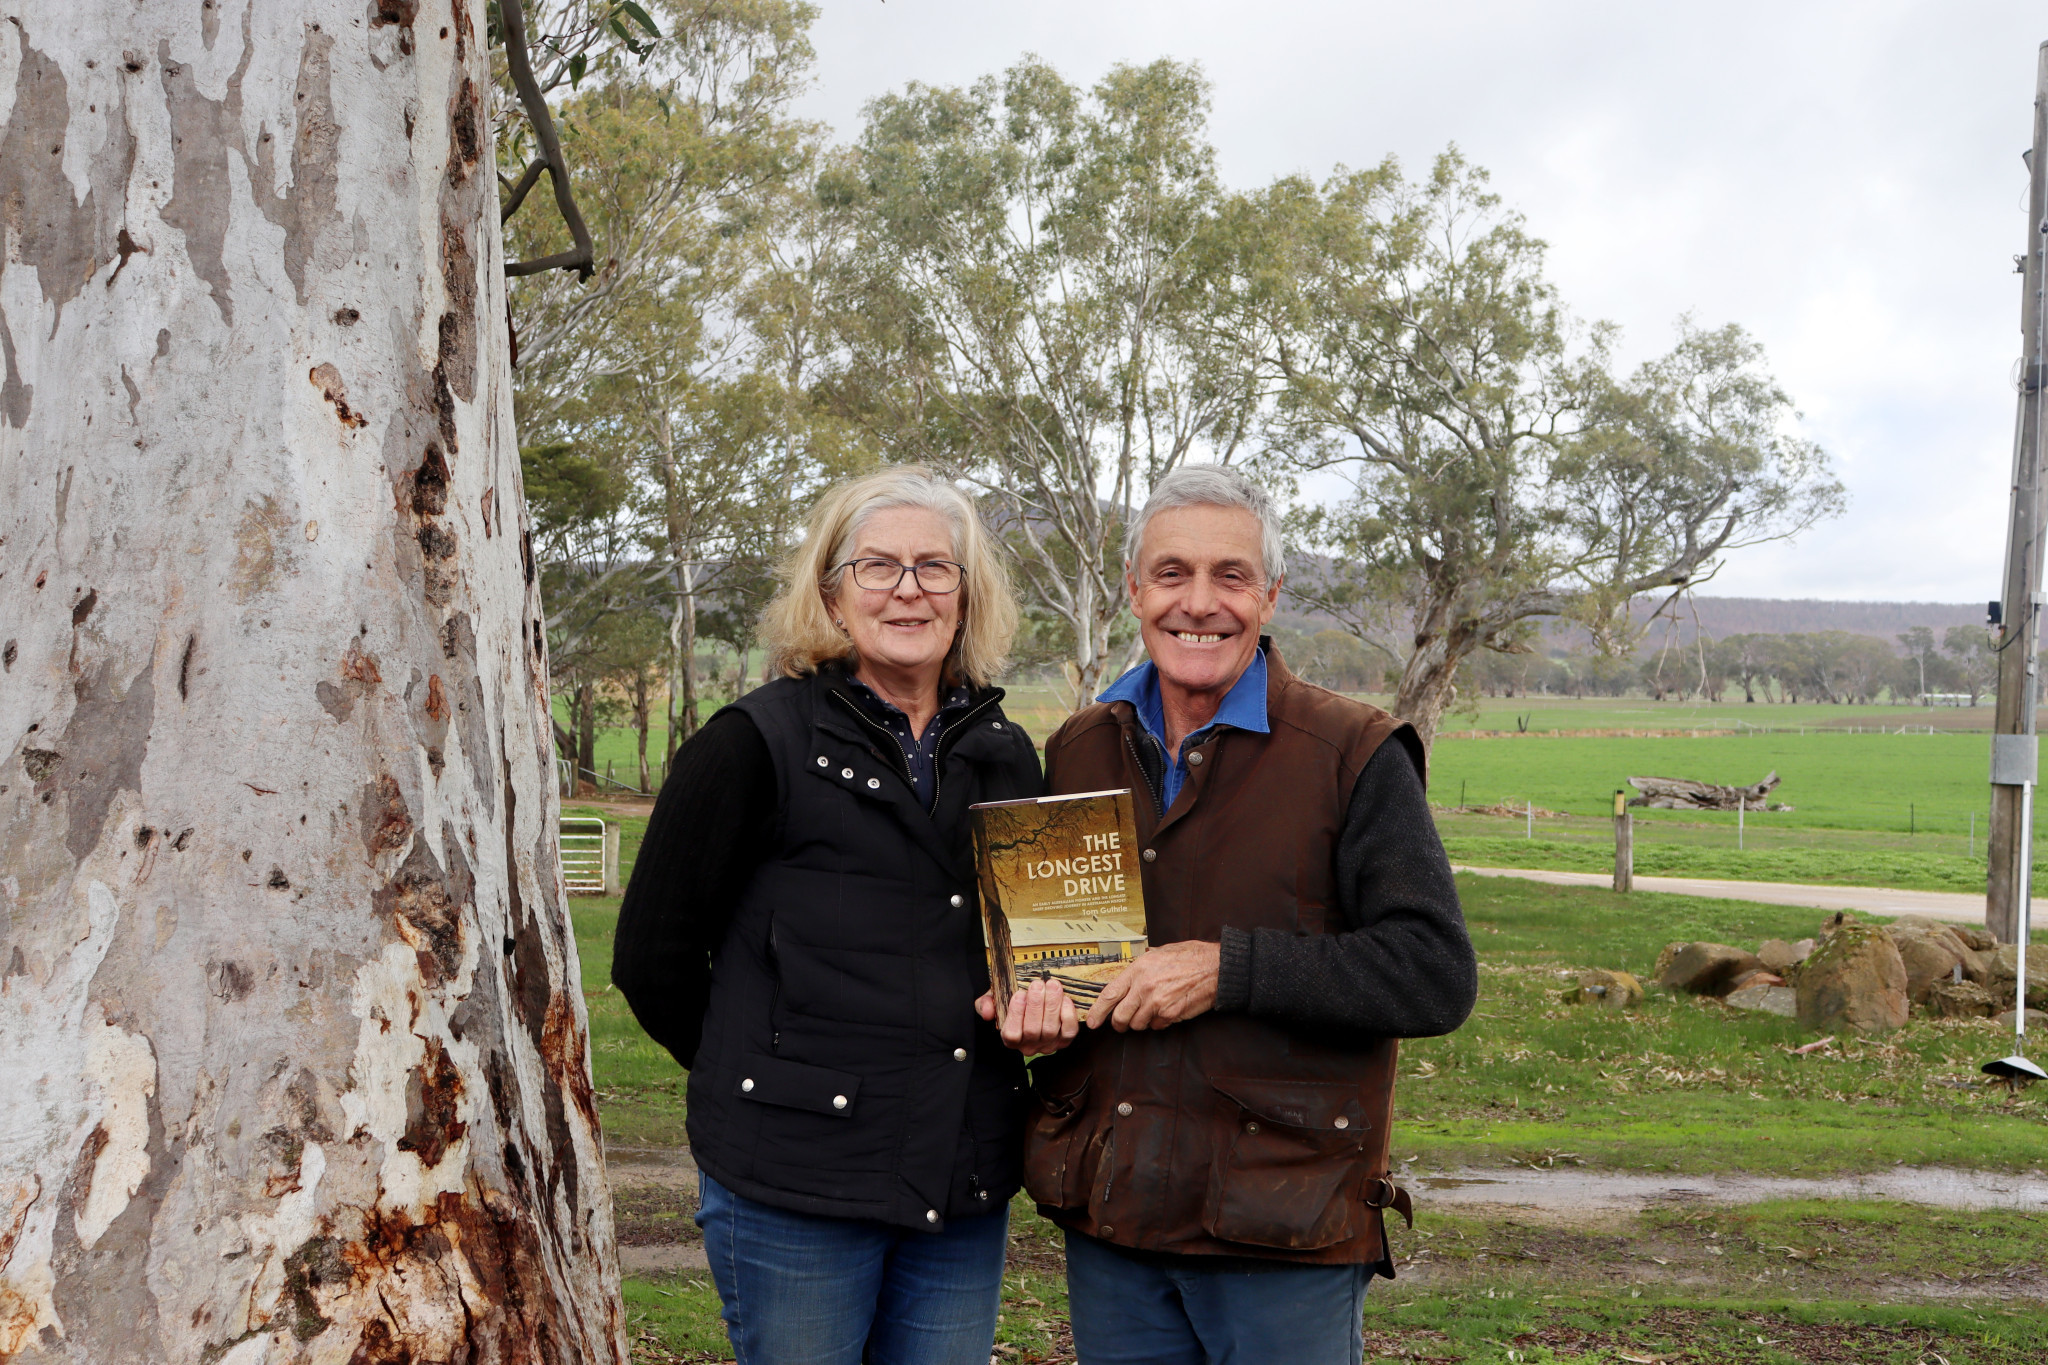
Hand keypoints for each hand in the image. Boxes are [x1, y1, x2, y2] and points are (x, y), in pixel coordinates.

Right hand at [975, 978, 1079, 1055]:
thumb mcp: (995, 1000)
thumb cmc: (1012, 1003)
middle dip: (1036, 1005)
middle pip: (1033, 1030)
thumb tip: (986, 1011)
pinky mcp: (1064, 1040)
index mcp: (1011, 1039)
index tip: (1019, 994)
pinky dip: (1068, 1015)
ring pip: (1051, 1029)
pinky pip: (1069, 1031)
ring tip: (1051, 986)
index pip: (1012, 1034)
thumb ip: (985, 1003)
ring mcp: (1047, 1045)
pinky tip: (1064, 999)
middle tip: (1037, 985)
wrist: (1031, 1005)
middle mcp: (1029, 1046)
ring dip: (1052, 1005)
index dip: (1016, 1014)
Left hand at [1089, 941, 1219, 1031]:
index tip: (1092, 1021)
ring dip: (1141, 1021)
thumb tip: (1126, 981)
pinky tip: (1167, 1010)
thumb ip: (1140, 968)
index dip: (1097, 1010)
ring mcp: (1157, 1002)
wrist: (1215, 967)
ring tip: (1152, 1010)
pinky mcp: (1171, 1014)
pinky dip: (1159, 1022)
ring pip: (1138, 1024)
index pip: (1109, 994)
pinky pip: (1157, 1026)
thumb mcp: (1158, 953)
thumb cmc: (1190, 957)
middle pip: (1120, 1016)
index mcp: (1138, 969)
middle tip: (1122, 1024)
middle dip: (1119, 1023)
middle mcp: (1145, 987)